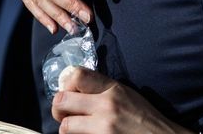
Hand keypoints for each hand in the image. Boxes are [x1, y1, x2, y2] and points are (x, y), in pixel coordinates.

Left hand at [53, 67, 193, 133]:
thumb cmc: (143, 117)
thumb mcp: (126, 94)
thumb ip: (103, 89)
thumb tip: (76, 87)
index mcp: (113, 88)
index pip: (76, 75)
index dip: (66, 84)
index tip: (70, 92)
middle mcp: (106, 105)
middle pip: (61, 100)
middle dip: (59, 108)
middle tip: (65, 113)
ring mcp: (102, 126)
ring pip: (64, 126)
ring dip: (68, 128)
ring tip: (78, 128)